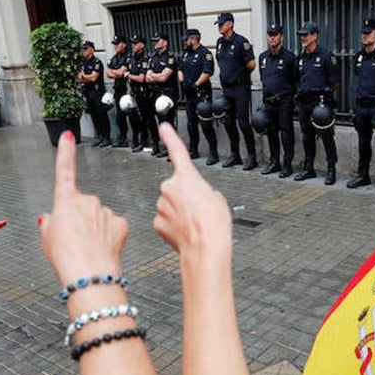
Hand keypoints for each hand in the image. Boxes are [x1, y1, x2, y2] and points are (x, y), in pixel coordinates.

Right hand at [39, 132, 127, 283]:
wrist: (89, 273)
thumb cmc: (66, 257)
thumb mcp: (47, 238)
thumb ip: (50, 223)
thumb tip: (52, 218)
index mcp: (65, 201)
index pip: (64, 170)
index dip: (65, 152)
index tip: (68, 136)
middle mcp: (87, 200)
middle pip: (83, 206)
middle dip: (80, 219)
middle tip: (75, 241)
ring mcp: (105, 210)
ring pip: (99, 217)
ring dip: (95, 229)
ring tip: (88, 248)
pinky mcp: (120, 223)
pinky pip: (113, 227)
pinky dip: (109, 236)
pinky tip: (104, 248)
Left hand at [153, 125, 231, 259]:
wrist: (205, 247)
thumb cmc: (214, 224)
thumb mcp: (217, 199)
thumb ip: (203, 191)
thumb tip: (196, 197)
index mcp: (187, 177)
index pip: (177, 151)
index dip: (170, 137)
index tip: (163, 127)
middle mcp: (169, 188)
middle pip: (176, 189)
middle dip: (184, 198)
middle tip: (198, 211)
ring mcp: (161, 205)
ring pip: (169, 206)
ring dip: (180, 213)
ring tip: (195, 223)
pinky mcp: (157, 222)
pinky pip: (166, 221)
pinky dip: (174, 226)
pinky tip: (186, 232)